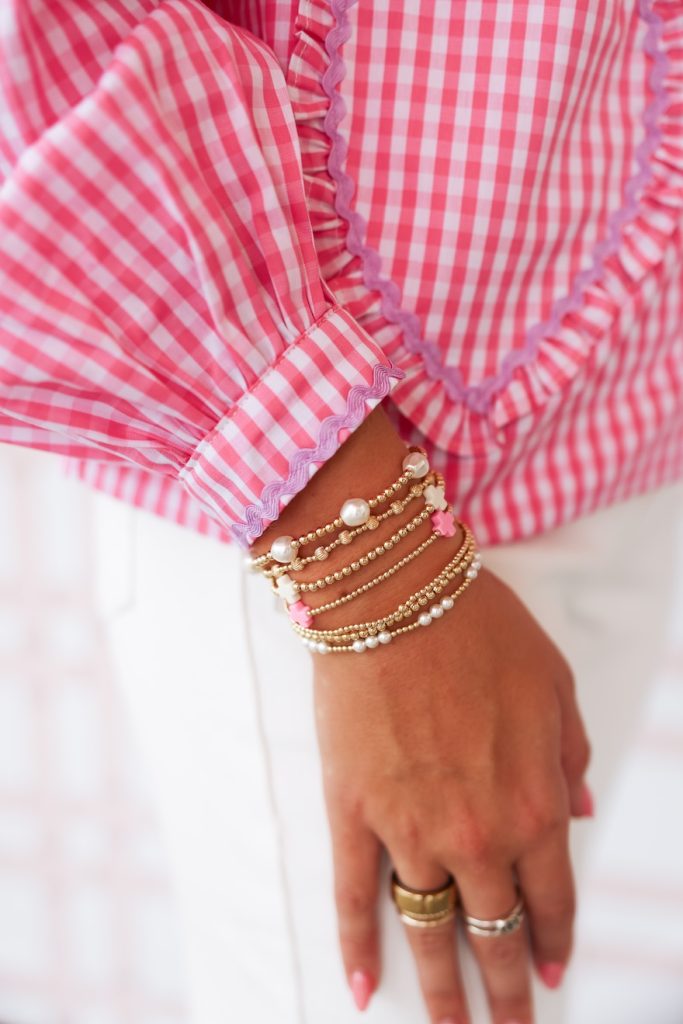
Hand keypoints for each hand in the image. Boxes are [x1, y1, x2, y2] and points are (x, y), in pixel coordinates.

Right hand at [252, 404, 592, 1022]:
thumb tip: (575, 810)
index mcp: (532, 803)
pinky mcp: (353, 813)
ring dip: (440, 989)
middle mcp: (476, 833)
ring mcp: (409, 829)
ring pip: (427, 928)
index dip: (551, 940)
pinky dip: (356, 948)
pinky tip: (362, 988)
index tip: (548, 972)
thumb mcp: (555, 684)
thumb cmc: (480, 630)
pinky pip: (352, 896)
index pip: (550, 897)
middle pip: (491, 931)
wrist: (396, 595)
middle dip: (503, 990)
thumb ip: (569, 755)